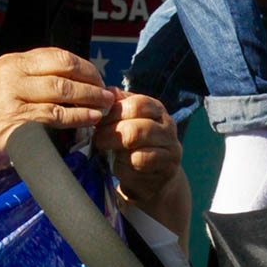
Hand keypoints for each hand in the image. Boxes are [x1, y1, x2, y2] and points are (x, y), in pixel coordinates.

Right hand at [0, 48, 114, 174]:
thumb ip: (27, 79)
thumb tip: (65, 81)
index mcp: (11, 62)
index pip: (56, 54)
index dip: (82, 65)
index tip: (97, 76)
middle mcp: (12, 73)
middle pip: (64, 68)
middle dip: (90, 78)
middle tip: (106, 90)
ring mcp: (13, 96)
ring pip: (63, 90)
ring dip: (90, 97)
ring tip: (105, 104)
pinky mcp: (15, 120)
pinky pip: (56, 115)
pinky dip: (78, 116)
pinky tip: (91, 119)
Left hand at [94, 90, 186, 219]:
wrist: (153, 174)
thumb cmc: (135, 142)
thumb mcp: (127, 120)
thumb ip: (118, 105)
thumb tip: (105, 91)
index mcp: (157, 109)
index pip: (137, 104)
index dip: (113, 112)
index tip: (97, 120)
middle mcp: (168, 127)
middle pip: (136, 128)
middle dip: (110, 133)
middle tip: (97, 138)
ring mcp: (170, 149)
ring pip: (138, 151)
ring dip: (115, 149)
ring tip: (105, 150)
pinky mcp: (166, 170)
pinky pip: (139, 165)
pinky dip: (124, 166)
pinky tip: (119, 165)